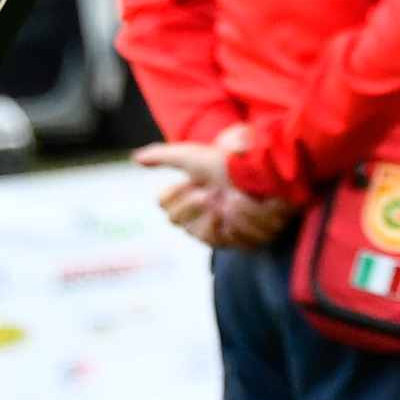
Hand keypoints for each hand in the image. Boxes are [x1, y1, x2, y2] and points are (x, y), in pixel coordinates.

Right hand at [133, 138, 293, 250]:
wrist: (264, 167)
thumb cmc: (226, 162)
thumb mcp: (193, 156)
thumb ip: (164, 156)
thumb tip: (135, 158)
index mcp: (188, 204)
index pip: (169, 211)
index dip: (181, 199)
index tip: (195, 185)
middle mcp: (203, 222)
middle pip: (187, 227)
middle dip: (199, 207)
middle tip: (211, 194)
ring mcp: (225, 234)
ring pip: (212, 236)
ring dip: (224, 213)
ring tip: (235, 197)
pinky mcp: (248, 241)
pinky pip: (238, 242)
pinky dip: (245, 222)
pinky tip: (252, 206)